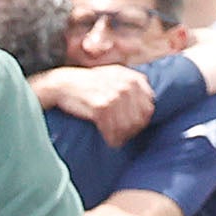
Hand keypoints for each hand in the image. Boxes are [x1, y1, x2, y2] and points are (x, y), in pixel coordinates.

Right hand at [32, 65, 154, 140]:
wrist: (65, 84)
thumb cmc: (89, 82)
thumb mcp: (115, 75)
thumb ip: (133, 85)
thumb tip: (150, 103)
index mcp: (134, 79)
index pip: (148, 107)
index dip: (142, 121)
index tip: (133, 128)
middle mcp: (127, 87)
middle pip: (139, 119)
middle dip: (132, 131)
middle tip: (124, 137)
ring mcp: (115, 96)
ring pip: (126, 126)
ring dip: (121, 137)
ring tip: (116, 141)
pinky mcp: (101, 107)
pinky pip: (111, 129)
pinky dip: (111, 138)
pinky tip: (109, 141)